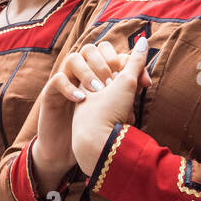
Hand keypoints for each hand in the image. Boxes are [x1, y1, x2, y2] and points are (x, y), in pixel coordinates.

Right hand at [33, 41, 144, 186]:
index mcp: (99, 72)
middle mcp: (82, 73)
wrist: (78, 150)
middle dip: (104, 63)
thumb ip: (134, 88)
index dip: (126, 61)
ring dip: (88, 72)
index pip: (110, 53)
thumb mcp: (122, 105)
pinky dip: (70, 87)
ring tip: (97, 89)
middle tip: (112, 83)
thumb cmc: (101, 126)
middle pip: (90, 49)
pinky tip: (81, 98)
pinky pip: (57, 79)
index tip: (142, 82)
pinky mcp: (52, 94)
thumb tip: (148, 79)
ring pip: (73, 58)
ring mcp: (66, 81)